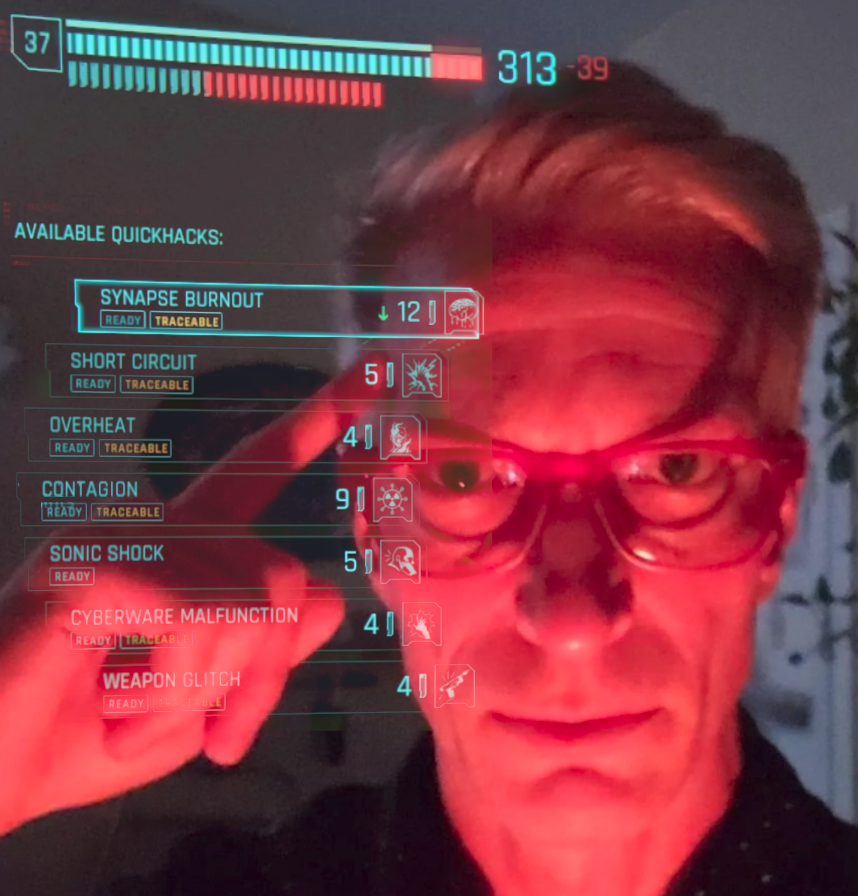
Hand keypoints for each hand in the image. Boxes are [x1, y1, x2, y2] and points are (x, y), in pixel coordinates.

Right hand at [0, 356, 380, 835]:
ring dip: (204, 690)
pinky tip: (114, 701)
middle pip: (284, 579)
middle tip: (212, 731)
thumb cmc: (82, 739)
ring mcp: (123, 536)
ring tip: (134, 708)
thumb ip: (266, 649)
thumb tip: (328, 597)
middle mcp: (156, 524)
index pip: (262, 468)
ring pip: (253, 604)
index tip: (372, 376)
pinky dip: (172, 685)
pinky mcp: (96, 563)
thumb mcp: (203, 700)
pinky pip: (201, 616)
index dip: (319, 420)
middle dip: (262, 676)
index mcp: (184, 546)